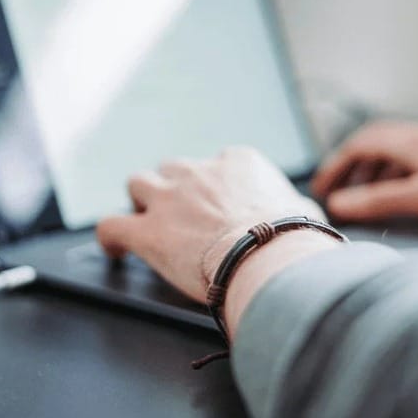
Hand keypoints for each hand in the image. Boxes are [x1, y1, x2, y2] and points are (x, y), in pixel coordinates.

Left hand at [97, 147, 329, 303]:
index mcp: (239, 162)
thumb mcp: (306, 213)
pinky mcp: (148, 231)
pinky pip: (112, 225)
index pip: (221, 164)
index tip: (221, 206)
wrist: (267, 254)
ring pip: (137, 184)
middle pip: (173, 168)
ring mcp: (169, 199)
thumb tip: (305, 220)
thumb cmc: (293, 238)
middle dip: (174, 187)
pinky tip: (116, 249)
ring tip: (145, 220)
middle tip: (181, 213)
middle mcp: (199, 172)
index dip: (217, 187)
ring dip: (141, 200)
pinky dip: (110, 236)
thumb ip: (296, 209)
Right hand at [312, 121, 417, 223]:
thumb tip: (338, 205)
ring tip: (363, 194)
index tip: (321, 188)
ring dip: (370, 170)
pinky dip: (392, 173)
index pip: (357, 146)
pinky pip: (409, 157)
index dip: (335, 167)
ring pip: (391, 150)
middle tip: (335, 189)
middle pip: (371, 143)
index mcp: (407, 141)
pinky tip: (401, 192)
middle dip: (349, 166)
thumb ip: (377, 202)